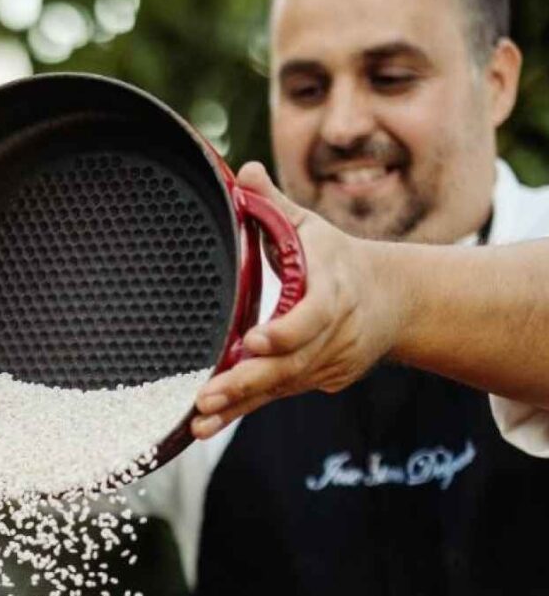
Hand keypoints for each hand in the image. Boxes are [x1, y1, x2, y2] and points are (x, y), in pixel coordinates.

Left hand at [191, 162, 405, 438]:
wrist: (396, 300)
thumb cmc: (338, 258)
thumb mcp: (310, 226)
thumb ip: (273, 203)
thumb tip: (242, 171)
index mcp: (334, 290)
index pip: (314, 316)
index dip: (286, 331)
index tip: (253, 341)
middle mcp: (334, 333)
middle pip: (292, 364)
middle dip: (249, 382)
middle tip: (208, 396)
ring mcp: (328, 362)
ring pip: (281, 387)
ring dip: (239, 405)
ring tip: (199, 420)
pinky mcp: (317, 380)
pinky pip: (278, 396)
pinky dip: (244, 410)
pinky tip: (208, 424)